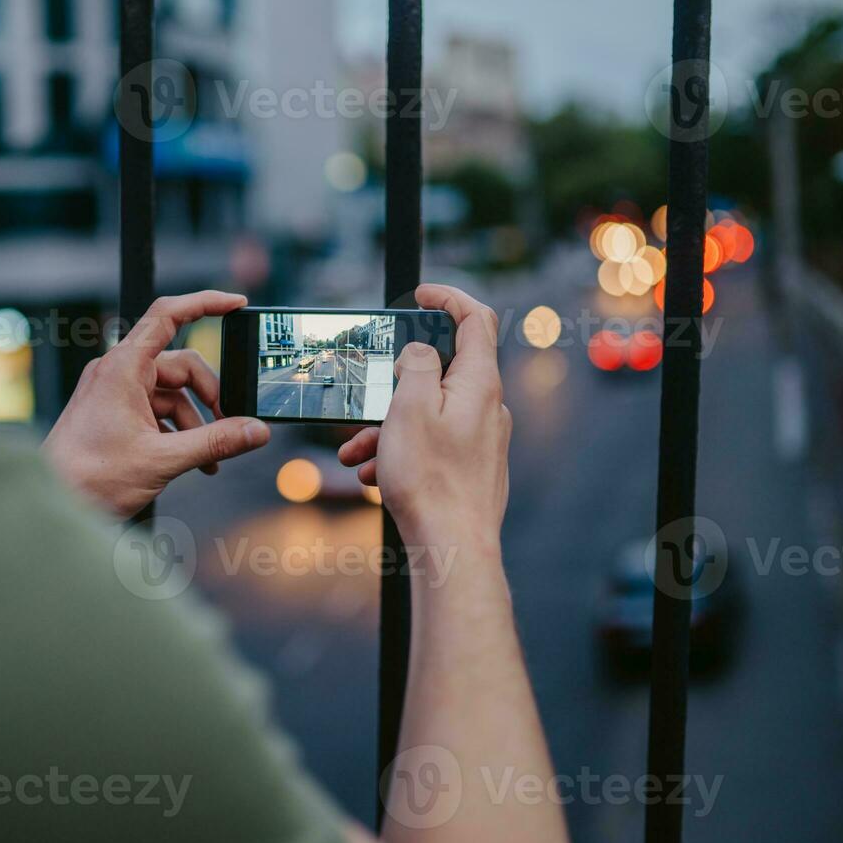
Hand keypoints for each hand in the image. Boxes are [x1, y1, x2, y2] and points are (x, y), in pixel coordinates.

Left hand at [42, 291, 270, 517]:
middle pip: (181, 365)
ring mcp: (115, 392)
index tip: (238, 302)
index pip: (168, 315)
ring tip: (210, 458)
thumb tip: (255, 431)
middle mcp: (118, 372)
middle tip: (229, 426)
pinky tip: (193, 461)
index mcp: (124, 367)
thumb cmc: (88, 477)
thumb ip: (215, 443)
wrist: (52, 502)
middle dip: (209, 396)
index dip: (206, 302)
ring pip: (172, 393)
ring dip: (196, 422)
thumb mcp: (162, 459)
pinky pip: (157, 410)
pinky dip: (179, 430)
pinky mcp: (115, 412)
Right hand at [338, 284, 510, 550]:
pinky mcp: (471, 467)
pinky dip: (400, 451)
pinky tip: (373, 475)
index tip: (421, 293)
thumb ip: (414, 365)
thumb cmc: (431, 480)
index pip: (475, 319)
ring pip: (427, 414)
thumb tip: (419, 350)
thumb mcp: (408, 408)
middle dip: (393, 384)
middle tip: (364, 399)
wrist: (452, 548)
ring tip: (355, 453)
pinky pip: (431, 445)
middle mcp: (487, 407)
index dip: (449, 297)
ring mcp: (481, 439)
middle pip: (439, 372)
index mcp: (477, 384)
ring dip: (387, 426)